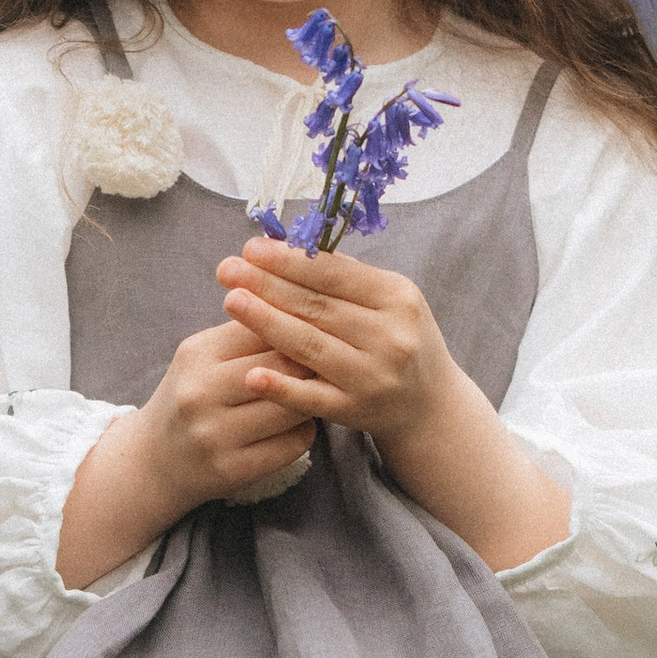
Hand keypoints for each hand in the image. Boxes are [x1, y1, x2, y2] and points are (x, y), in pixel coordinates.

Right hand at [141, 319, 322, 505]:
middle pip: (283, 367)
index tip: (317, 332)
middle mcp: (201, 393)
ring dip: (312, 399)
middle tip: (328, 364)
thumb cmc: (190, 399)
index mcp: (197, 354)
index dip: (297, 328)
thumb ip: (246, 334)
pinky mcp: (232, 469)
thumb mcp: (202, 358)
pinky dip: (305, 432)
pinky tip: (298, 426)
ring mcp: (215, 434)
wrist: (154, 462)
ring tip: (315, 393)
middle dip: (312, 364)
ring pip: (293, 407)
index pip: (263, 327)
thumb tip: (305, 311)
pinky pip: (293, 444)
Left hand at [215, 237, 572, 571]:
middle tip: (227, 269)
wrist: (430, 406)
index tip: (250, 247)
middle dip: (267, 285)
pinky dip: (282, 386)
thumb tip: (285, 247)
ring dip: (267, 323)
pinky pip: (313, 396)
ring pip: (311, 346)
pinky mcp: (358, 410)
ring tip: (231, 301)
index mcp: (398, 297)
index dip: (289, 260)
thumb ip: (346, 278)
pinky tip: (252, 375)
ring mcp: (374, 375)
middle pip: (317, 306)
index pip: (335, 273)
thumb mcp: (390, 301)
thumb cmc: (400, 341)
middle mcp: (391, 336)